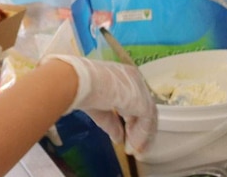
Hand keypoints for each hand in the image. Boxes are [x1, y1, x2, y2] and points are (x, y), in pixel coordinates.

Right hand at [42, 54, 157, 155]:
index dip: (132, 121)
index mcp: (124, 75)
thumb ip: (112, 123)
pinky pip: (146, 124)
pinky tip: (133, 148)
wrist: (79, 82)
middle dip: (139, 131)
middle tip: (134, 148)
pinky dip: (141, 138)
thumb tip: (118, 139)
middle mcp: (135, 80)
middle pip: (144, 110)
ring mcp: (140, 91)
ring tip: (134, 151)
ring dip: (141, 137)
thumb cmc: (82, 88)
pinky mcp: (142, 102)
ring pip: (147, 118)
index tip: (128, 136)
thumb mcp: (98, 108)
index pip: (135, 101)